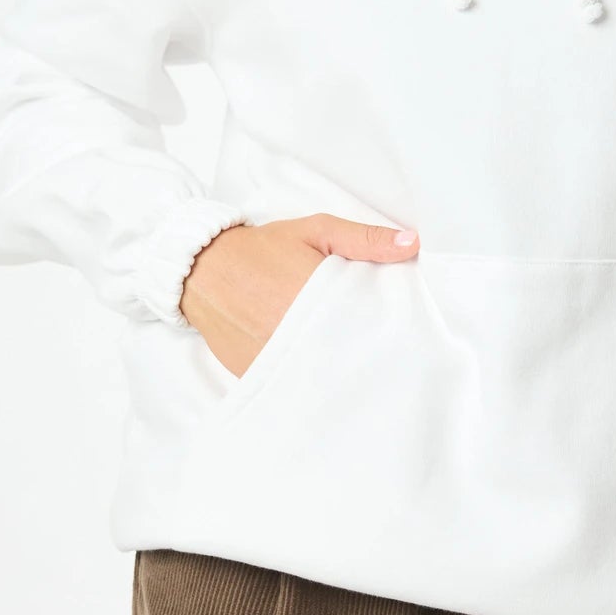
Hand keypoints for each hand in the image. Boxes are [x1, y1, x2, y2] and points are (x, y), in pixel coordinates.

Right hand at [177, 211, 419, 377]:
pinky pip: (291, 384)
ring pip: (320, 376)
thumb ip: (364, 239)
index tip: (397, 332)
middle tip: (381, 353)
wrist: (203, 270)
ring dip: (336, 370)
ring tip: (353, 365)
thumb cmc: (264, 249)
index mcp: (314, 298)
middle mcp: (292, 334)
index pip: (364, 325)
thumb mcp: (317, 231)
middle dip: (362, 353)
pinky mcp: (257, 376)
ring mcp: (273, 359)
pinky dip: (306, 379)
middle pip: (345, 356)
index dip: (383, 331)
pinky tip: (320, 373)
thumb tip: (412, 244)